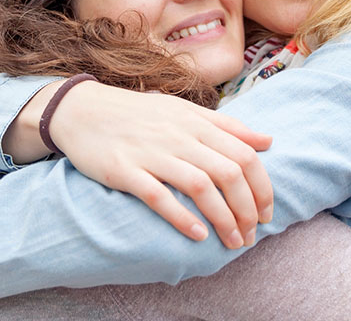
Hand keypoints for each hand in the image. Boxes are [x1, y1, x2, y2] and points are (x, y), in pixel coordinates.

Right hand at [54, 81, 273, 248]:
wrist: (81, 110)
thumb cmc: (138, 114)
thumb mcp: (184, 111)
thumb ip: (226, 126)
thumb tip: (268, 141)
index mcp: (195, 122)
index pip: (244, 154)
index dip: (262, 186)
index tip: (267, 212)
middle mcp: (178, 135)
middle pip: (228, 172)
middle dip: (248, 208)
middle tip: (252, 234)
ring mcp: (151, 152)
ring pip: (200, 185)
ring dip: (223, 218)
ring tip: (233, 241)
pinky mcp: (124, 170)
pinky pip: (158, 196)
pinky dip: (181, 217)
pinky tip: (198, 235)